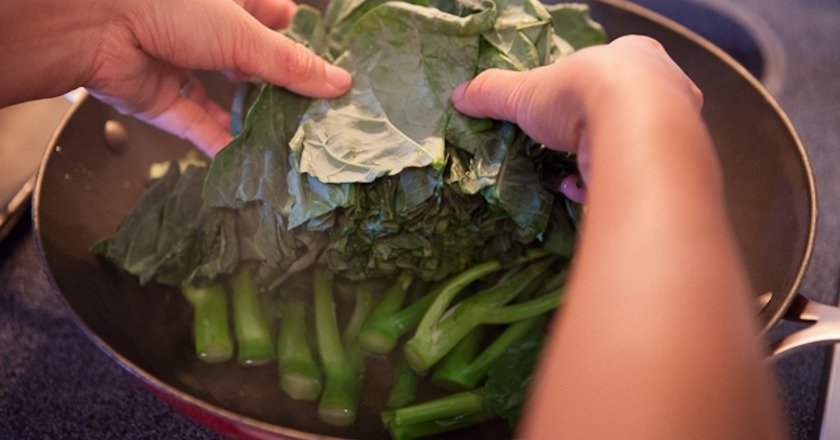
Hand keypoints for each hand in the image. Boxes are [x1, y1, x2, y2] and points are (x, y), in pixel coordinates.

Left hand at [0, 0, 351, 155]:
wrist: (91, 23)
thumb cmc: (167, 4)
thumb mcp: (243, 33)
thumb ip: (290, 65)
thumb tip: (339, 83)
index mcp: (227, 2)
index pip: (271, 19)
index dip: (298, 42)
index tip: (328, 69)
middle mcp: (205, 31)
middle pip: (252, 65)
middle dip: (280, 89)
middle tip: (316, 114)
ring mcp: (183, 66)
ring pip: (227, 100)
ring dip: (254, 121)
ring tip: (290, 144)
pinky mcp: (163, 101)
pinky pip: (198, 127)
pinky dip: (221, 145)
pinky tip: (249, 163)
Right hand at [451, 35, 702, 201]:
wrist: (635, 127)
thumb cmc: (585, 94)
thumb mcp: (526, 93)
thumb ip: (494, 92)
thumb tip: (461, 95)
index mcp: (636, 53)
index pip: (613, 67)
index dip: (587, 88)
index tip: (564, 108)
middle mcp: (667, 84)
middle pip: (630, 108)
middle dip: (595, 130)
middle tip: (567, 144)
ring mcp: (679, 124)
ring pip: (638, 143)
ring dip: (600, 159)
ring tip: (570, 175)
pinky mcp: (678, 161)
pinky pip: (642, 172)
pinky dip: (609, 181)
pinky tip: (583, 188)